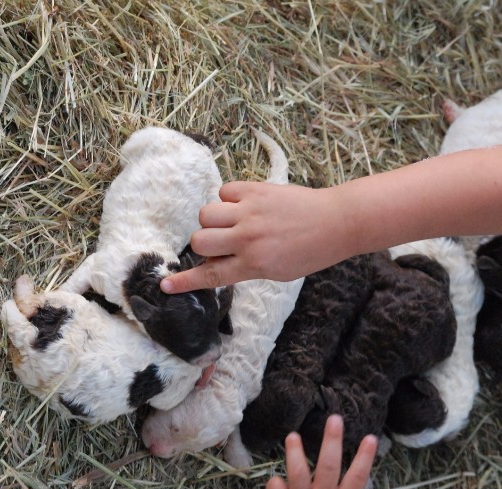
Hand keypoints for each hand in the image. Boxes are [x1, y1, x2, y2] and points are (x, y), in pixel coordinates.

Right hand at [161, 181, 354, 292]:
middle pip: (199, 241)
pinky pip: (224, 192)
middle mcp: (248, 239)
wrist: (336, 222)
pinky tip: (243, 205)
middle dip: (204, 245)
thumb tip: (218, 261)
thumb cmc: (310, 252)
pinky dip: (228, 199)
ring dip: (212, 221)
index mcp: (254, 265)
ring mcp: (250, 212)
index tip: (166, 286)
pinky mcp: (256, 190)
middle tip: (221, 244)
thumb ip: (246, 267)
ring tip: (231, 221)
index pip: (211, 276)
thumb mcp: (278, 272)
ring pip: (206, 214)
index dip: (185, 282)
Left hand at [265, 415, 377, 488]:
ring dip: (295, 453)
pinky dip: (275, 482)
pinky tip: (276, 479)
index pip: (357, 479)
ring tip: (293, 436)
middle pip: (329, 467)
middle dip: (331, 441)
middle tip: (334, 419)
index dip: (364, 458)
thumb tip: (350, 488)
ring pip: (298, 474)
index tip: (370, 437)